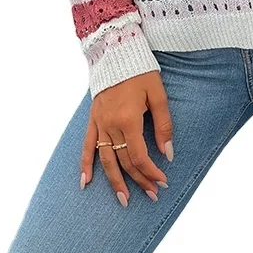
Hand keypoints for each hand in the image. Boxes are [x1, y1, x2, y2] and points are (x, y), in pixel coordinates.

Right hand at [80, 71, 172, 205]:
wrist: (117, 53)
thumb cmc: (141, 72)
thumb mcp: (158, 95)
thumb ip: (163, 125)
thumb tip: (168, 153)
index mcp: (129, 119)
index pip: (139, 155)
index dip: (151, 171)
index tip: (162, 181)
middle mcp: (111, 125)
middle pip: (124, 160)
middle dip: (138, 179)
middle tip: (151, 194)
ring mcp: (99, 123)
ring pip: (106, 159)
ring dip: (114, 181)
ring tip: (123, 199)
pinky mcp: (92, 119)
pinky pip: (86, 146)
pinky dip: (85, 164)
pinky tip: (85, 182)